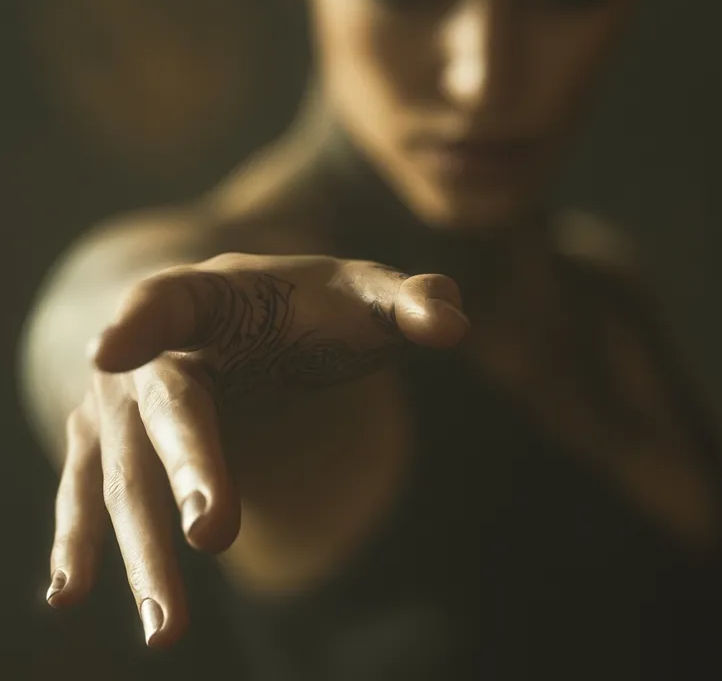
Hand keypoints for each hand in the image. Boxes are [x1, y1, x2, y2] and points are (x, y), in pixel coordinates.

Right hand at [46, 253, 467, 647]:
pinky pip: (89, 499)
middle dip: (188, 466)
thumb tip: (456, 323)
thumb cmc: (300, 306)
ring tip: (168, 629)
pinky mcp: (107, 447)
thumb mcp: (355, 292)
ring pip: (126, 477)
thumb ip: (406, 302)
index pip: (171, 300)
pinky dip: (80, 544)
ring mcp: (120, 404)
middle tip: (214, 531)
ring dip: (141, 549)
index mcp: (206, 296)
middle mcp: (151, 353)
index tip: (107, 350)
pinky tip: (67, 598)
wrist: (223, 315)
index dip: (140, 321)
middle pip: (166, 409)